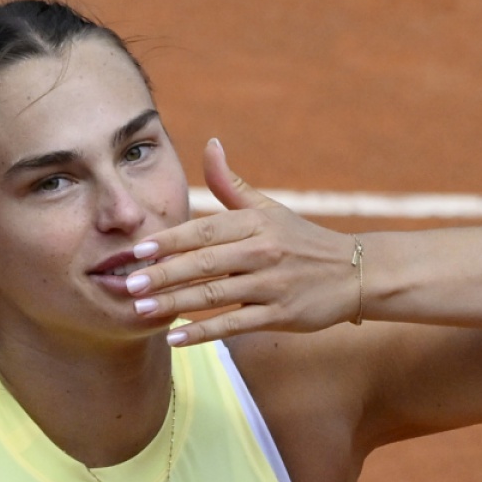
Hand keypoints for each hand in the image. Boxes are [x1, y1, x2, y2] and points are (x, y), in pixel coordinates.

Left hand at [127, 139, 359, 345]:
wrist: (354, 272)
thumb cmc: (301, 239)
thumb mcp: (269, 209)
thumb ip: (232, 184)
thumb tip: (210, 144)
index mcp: (255, 223)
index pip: (203, 230)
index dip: (169, 241)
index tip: (137, 250)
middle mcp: (263, 251)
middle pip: (203, 263)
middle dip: (163, 274)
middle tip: (127, 284)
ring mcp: (272, 284)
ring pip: (215, 295)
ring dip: (175, 303)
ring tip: (141, 310)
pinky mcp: (281, 314)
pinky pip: (235, 324)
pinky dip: (203, 332)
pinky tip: (175, 337)